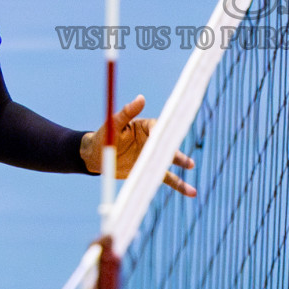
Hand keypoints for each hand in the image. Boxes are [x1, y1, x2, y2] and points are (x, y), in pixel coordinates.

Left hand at [80, 94, 196, 197]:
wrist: (97, 157)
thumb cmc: (104, 136)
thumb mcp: (113, 124)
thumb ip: (127, 112)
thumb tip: (141, 98)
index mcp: (144, 126)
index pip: (156, 128)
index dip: (160, 134)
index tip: (162, 139)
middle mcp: (151, 141)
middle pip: (166, 145)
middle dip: (175, 149)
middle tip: (184, 151)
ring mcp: (151, 156)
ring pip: (168, 161)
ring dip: (180, 163)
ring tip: (191, 165)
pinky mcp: (149, 170)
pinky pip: (166, 178)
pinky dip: (178, 184)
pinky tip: (190, 191)